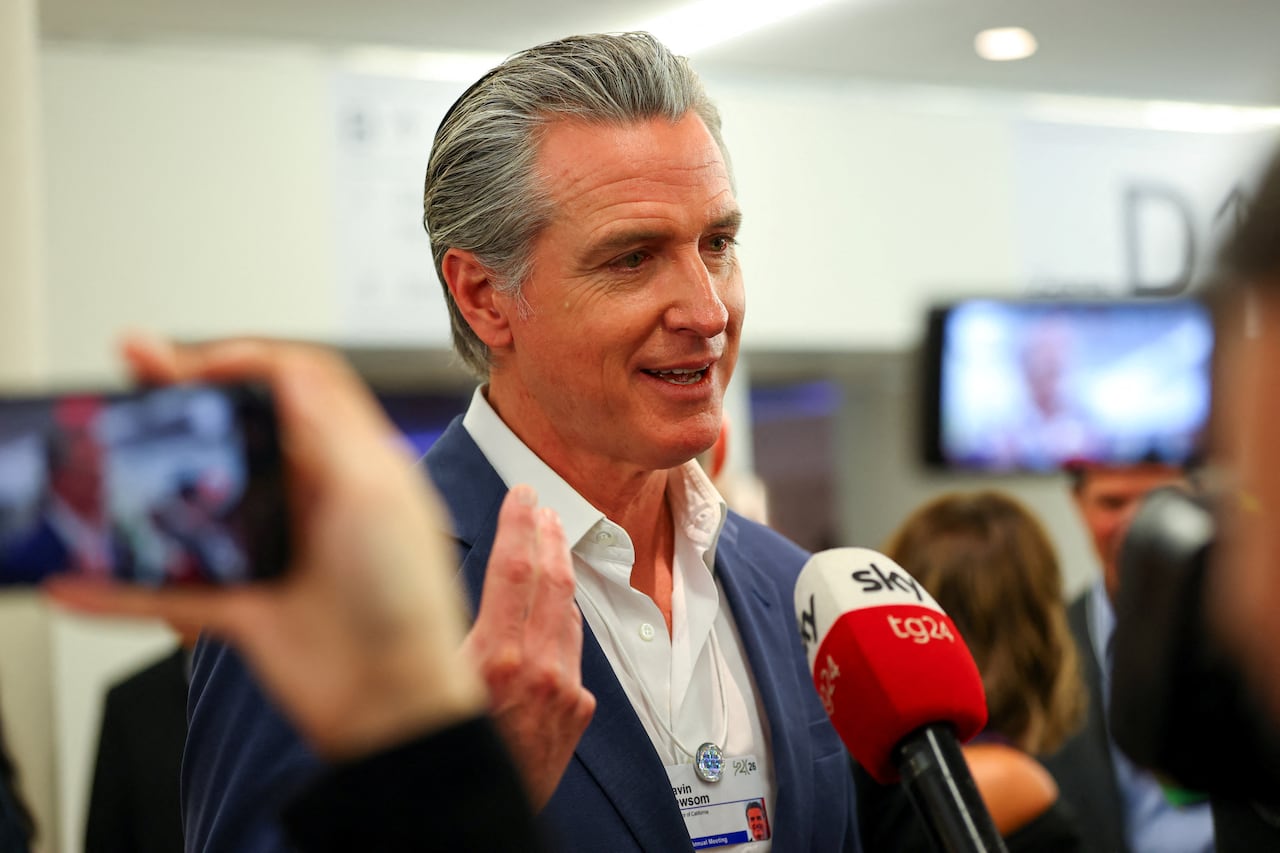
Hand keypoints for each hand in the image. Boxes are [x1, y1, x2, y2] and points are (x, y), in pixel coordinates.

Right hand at [46, 335, 485, 759]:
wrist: (393, 702)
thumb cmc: (408, 602)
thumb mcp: (377, 496)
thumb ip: (329, 430)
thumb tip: (287, 369)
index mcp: (351, 463)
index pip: (299, 385)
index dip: (249, 361)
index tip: (200, 361)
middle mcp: (308, 498)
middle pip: (238, 430)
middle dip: (185, 396)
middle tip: (137, 368)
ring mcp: (270, 549)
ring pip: (194, 501)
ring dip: (145, 475)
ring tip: (101, 445)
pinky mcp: (240, 604)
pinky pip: (166, 589)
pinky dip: (119, 587)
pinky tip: (76, 579)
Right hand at [461, 485, 596, 808]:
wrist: (475, 826)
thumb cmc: (439, 756)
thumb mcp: (430, 685)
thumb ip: (449, 637)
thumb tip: (452, 592)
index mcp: (495, 659)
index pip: (514, 570)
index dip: (520, 525)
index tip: (522, 495)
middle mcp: (538, 670)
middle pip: (551, 582)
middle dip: (548, 535)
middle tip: (542, 506)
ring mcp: (564, 690)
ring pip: (569, 613)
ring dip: (560, 572)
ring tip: (551, 541)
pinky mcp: (578, 710)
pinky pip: (573, 651)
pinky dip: (563, 621)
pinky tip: (554, 608)